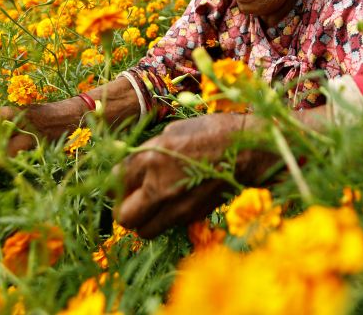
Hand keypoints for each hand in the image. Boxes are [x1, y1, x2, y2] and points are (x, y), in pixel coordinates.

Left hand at [114, 113, 275, 237]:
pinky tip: (172, 202)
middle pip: (124, 216)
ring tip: (150, 204)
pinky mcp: (191, 216)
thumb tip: (127, 161)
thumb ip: (147, 150)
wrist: (247, 150)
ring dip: (142, 220)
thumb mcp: (173, 131)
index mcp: (152, 158)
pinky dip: (163, 220)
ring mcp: (176, 206)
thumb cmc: (210, 132)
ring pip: (143, 230)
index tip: (122, 179)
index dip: (116, 181)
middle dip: (123, 209)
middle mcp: (160, 186)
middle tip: (131, 198)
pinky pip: (165, 227)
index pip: (115, 181)